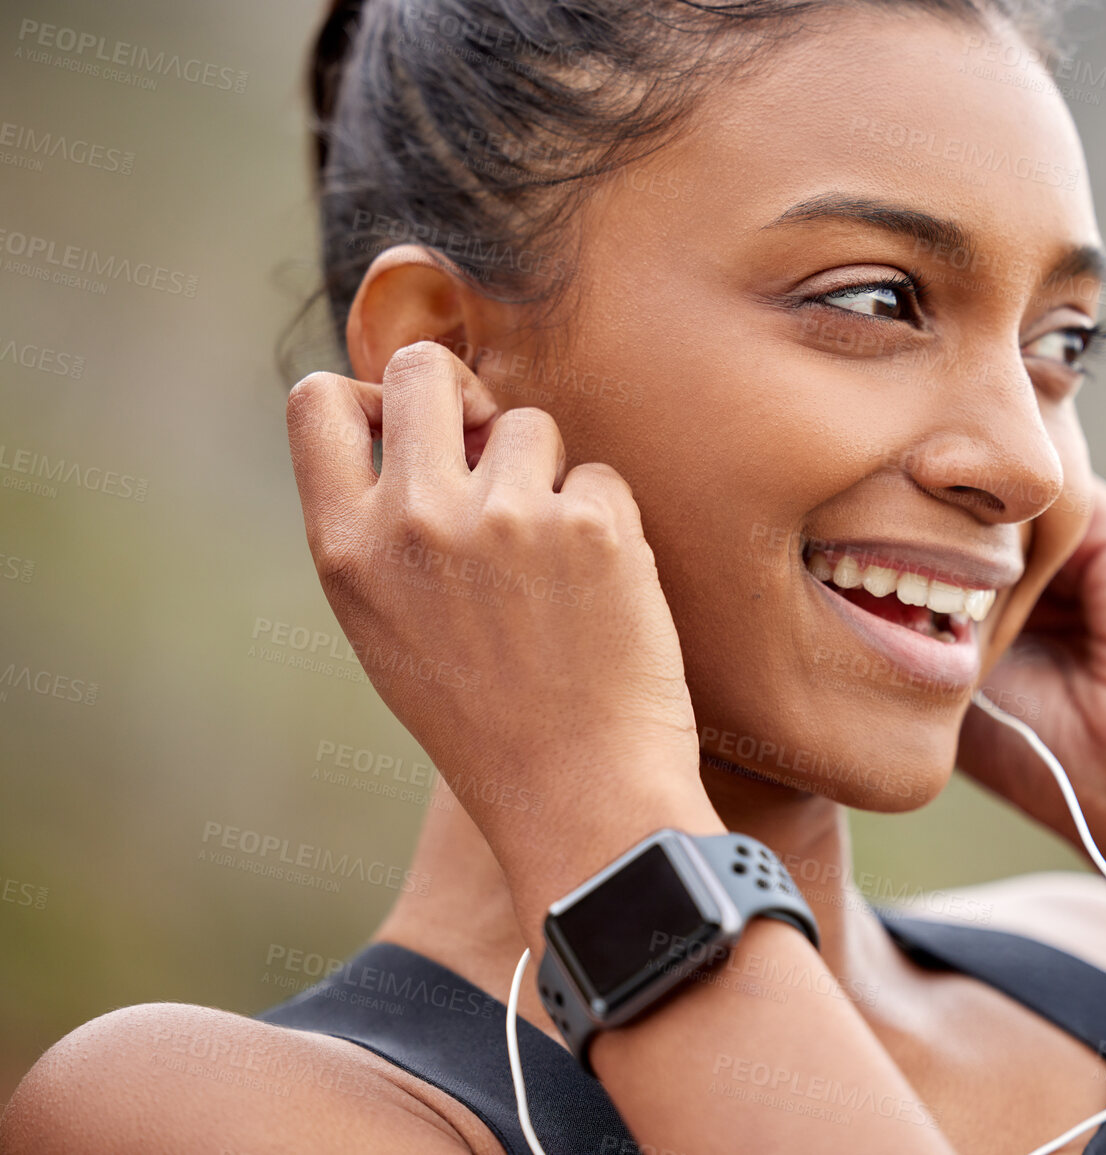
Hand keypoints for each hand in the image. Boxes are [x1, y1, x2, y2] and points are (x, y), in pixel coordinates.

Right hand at [284, 342, 709, 852]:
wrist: (579, 796)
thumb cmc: (487, 718)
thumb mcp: (388, 628)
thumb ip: (385, 528)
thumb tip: (422, 421)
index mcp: (347, 551)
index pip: (315, 400)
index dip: (367, 395)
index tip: (407, 430)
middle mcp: (415, 521)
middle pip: (426, 371)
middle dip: (465, 398)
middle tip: (493, 451)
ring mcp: (505, 516)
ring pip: (530, 424)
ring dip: (549, 475)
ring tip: (553, 568)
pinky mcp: (590, 525)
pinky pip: (599, 476)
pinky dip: (606, 523)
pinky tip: (600, 594)